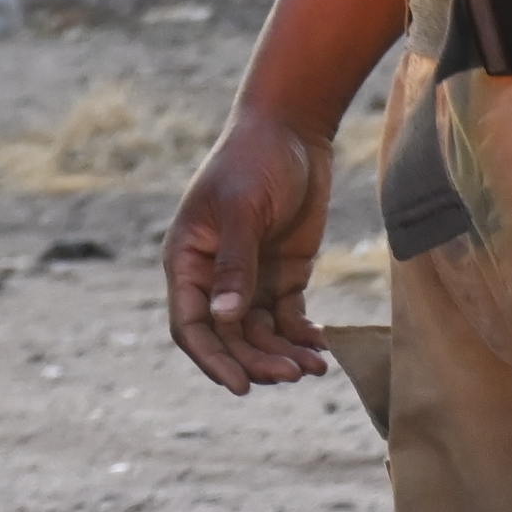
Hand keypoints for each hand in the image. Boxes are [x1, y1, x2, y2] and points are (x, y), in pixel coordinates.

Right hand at [165, 109, 334, 394]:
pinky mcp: (282, 274)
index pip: (191, 325)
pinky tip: (321, 346)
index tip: (241, 385)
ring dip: (282, 354)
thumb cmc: (255, 157)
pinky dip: (301, 336)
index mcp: (189, 258)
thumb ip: (234, 264)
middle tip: (293, 374)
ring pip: (259, 335)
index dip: (212, 359)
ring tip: (314, 366)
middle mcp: (215, 276)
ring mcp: (250, 277)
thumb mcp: (243, 208)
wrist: (294, 126)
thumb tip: (223, 319)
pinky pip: (287, 318)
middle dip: (258, 360)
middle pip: (229, 338)